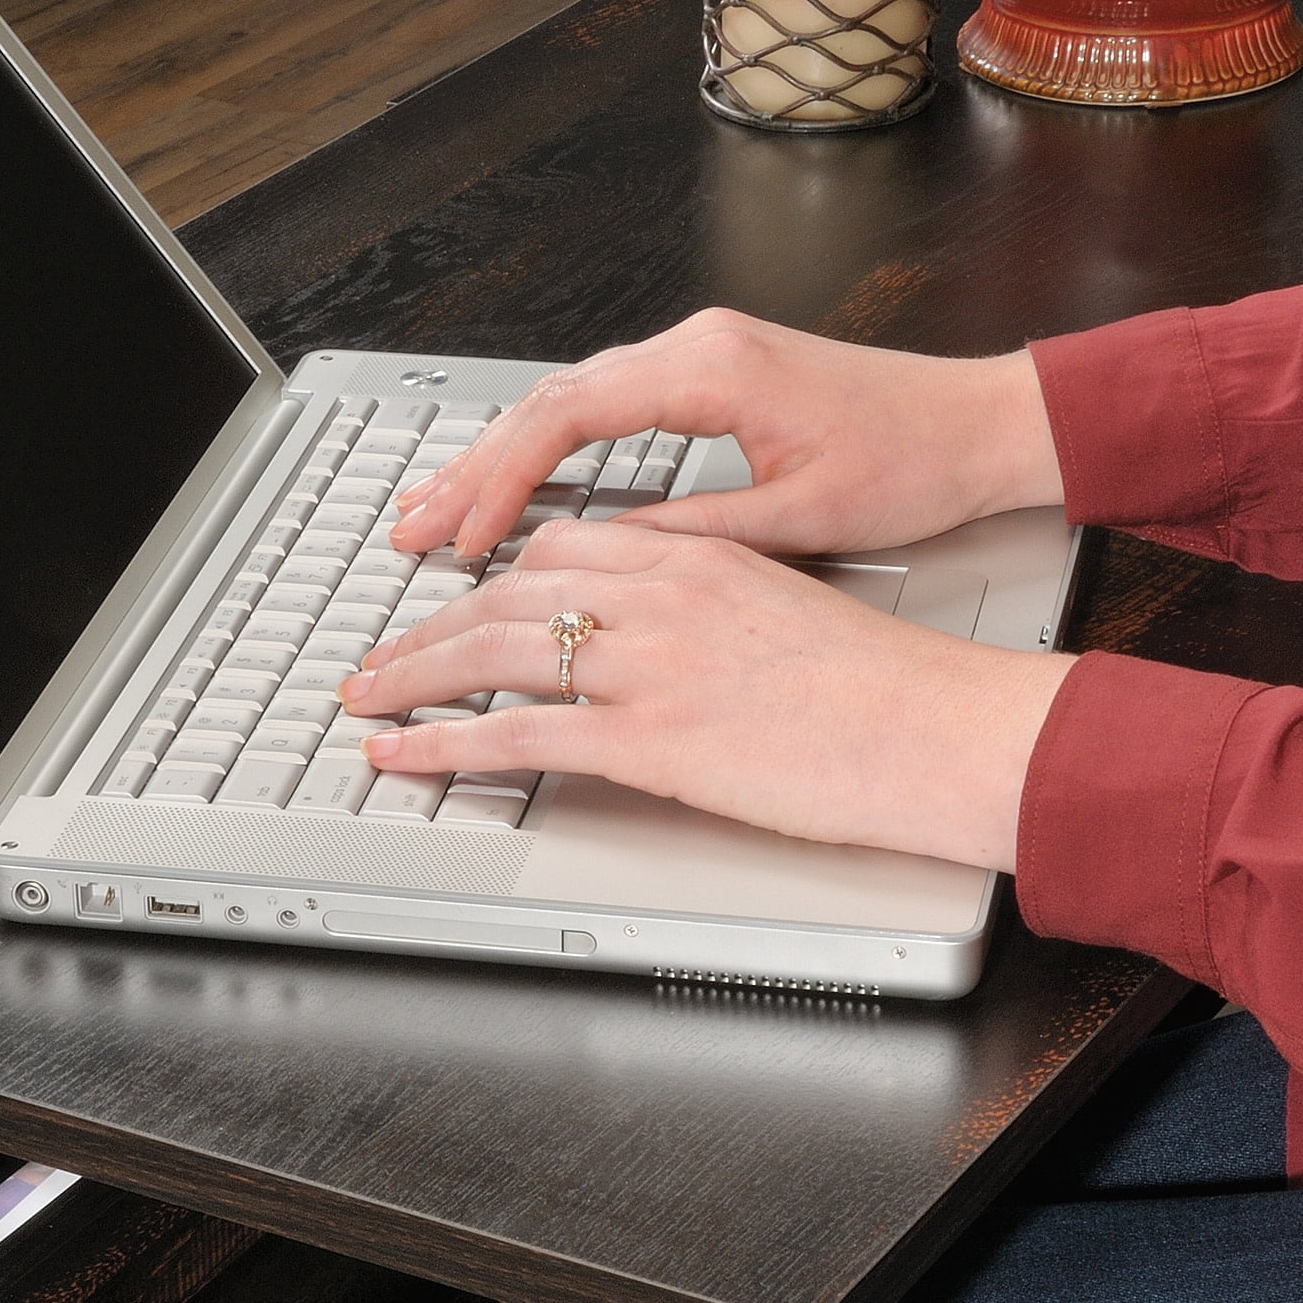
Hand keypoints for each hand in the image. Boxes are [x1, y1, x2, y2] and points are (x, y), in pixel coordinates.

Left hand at [341, 519, 1074, 872]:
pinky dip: (439, 743)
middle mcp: (658, 593)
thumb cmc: (886, 686)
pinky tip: (399, 754)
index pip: (561, 548)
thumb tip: (665, 634)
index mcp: (695, 556)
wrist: (940, 728)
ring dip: (410, 674)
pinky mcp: (647, 734)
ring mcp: (647, 662)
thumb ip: (710, 606)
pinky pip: (512, 732)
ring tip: (362, 697)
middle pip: (506, 591)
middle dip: (427, 622)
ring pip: (491, 650)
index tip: (455, 598)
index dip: (491, 574)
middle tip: (378, 652)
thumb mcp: (787, 612)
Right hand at [389, 308, 1062, 561]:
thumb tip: (595, 561)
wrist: (978, 424)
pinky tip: (512, 485)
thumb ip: (686, 536)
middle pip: (547, 403)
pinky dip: (545, 449)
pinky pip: (600, 408)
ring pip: (565, 401)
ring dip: (497, 460)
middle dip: (471, 472)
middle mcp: (694, 347)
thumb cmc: (910, 463)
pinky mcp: (707, 376)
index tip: (462, 541)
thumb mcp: (795, 519)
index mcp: (711, 370)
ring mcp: (697, 355)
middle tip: (410, 531)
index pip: (567, 420)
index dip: (501, 484)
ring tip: (435, 512)